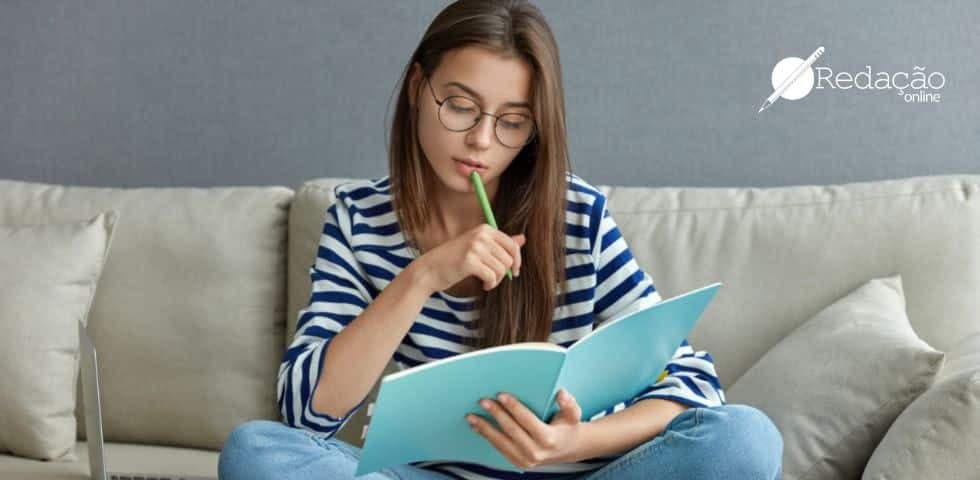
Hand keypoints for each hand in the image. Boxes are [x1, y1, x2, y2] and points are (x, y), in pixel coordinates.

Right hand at [418, 224, 524, 292]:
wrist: (430, 269)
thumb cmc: (454, 259)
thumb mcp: (478, 247)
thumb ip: (500, 243)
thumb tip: (523, 238)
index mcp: (485, 229)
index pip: (513, 245)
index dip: (517, 261)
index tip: (514, 271)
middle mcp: (481, 235)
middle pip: (508, 259)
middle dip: (504, 273)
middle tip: (493, 279)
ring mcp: (475, 247)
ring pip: (501, 269)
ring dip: (496, 280)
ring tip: (486, 282)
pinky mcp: (469, 261)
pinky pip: (492, 276)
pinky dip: (490, 284)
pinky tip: (483, 285)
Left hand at [465, 388, 584, 468]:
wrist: (568, 449)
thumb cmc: (567, 428)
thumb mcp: (574, 414)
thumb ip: (569, 403)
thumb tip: (561, 393)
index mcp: (549, 439)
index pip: (527, 420)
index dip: (513, 407)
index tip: (501, 395)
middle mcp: (536, 452)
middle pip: (511, 430)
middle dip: (495, 414)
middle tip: (483, 401)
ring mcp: (525, 460)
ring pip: (501, 442)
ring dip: (484, 428)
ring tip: (472, 416)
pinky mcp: (517, 463)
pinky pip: (499, 449)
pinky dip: (487, 437)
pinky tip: (477, 426)